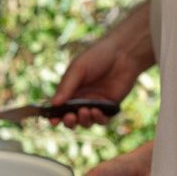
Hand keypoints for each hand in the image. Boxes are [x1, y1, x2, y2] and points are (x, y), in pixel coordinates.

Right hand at [50, 1, 153, 128]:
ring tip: (84, 111)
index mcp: (70, 90)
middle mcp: (81, 100)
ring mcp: (95, 104)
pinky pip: (102, 120)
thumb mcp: (78, 69)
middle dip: (68, 121)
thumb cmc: (97, 57)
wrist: (122, 53)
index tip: (53, 120)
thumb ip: (66, 87)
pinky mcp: (110, 107)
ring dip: (83, 120)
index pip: (58, 108)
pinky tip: (96, 111)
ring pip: (86, 122)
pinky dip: (98, 119)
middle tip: (70, 117)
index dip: (54, 116)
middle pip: (71, 118)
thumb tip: (53, 104)